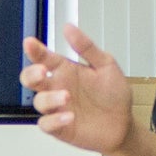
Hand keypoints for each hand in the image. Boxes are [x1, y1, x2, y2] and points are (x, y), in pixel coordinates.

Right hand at [22, 26, 134, 155]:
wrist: (124, 123)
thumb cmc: (114, 94)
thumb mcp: (106, 65)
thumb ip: (87, 47)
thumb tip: (69, 28)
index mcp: (65, 70)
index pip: (44, 57)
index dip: (35, 50)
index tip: (30, 43)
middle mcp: (57, 88)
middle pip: (31, 79)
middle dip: (31, 74)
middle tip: (43, 71)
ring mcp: (57, 108)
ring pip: (38, 102)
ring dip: (49, 98)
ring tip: (67, 97)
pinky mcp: (61, 127)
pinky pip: (47, 124)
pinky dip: (54, 120)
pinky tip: (69, 117)